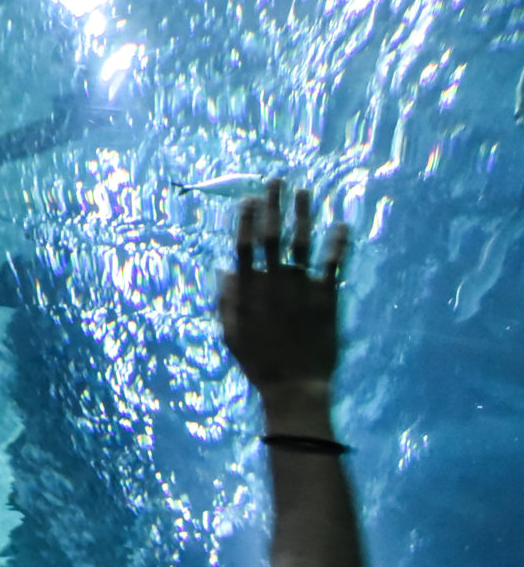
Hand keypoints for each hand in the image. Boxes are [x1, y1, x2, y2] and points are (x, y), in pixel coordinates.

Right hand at [218, 182, 347, 427]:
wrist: (294, 385)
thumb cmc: (258, 363)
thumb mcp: (231, 334)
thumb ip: (226, 301)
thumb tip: (223, 271)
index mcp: (247, 291)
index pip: (245, 247)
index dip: (247, 221)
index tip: (249, 199)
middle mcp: (273, 283)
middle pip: (272, 236)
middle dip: (273, 206)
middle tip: (276, 181)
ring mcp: (300, 288)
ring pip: (301, 243)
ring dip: (303, 215)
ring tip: (305, 192)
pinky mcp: (325, 297)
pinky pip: (333, 264)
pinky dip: (338, 244)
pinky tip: (343, 225)